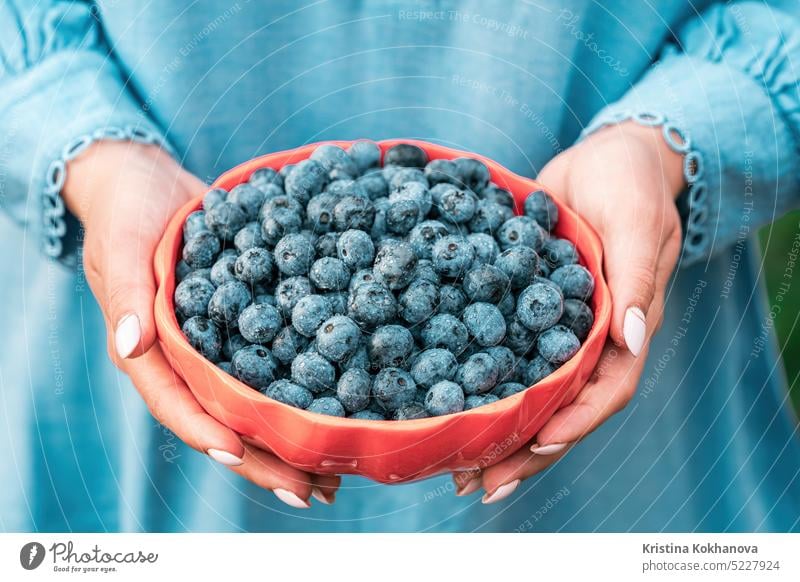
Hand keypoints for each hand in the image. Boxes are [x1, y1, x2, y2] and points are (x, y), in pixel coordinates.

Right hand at [64, 141, 338, 507]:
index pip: (177, 404)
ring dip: (290, 439)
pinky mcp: (246, 327)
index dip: (205, 432)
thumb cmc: (127, 212)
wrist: (152, 183)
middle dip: (264, 458)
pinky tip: (342, 405)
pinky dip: (303, 389)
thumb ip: (124, 294)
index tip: (239, 454)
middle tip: (311, 490)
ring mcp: (219, 348)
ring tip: (335, 473)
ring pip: (255, 404)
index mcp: (150, 352)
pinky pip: (276, 364)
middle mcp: (187, 361)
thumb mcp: (121, 244)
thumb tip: (131, 344)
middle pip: (225, 420)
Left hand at [453, 122, 684, 502]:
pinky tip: (442, 401)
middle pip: (561, 407)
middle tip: (480, 483)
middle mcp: (590, 339)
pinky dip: (477, 381)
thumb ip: (636, 279)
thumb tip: (632, 340)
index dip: (576, 420)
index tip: (537, 442)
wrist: (606, 155)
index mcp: (626, 327)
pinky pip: (501, 351)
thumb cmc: (631, 182)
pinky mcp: (524, 308)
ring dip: (498, 431)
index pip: (607, 388)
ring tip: (456, 469)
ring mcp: (556, 328)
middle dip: (525, 448)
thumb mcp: (638, 222)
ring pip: (529, 391)